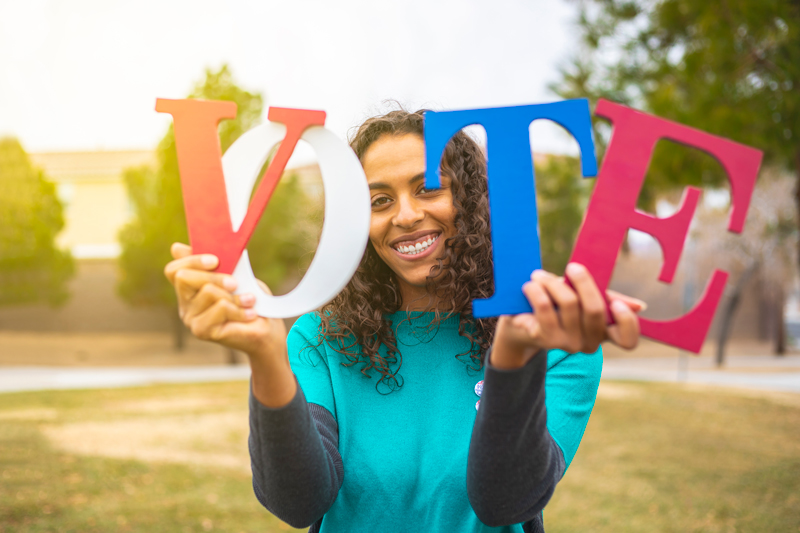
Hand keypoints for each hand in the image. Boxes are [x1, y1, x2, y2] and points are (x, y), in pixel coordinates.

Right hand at [163, 243, 286, 358]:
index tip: (216, 260)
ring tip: (249, 301)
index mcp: (189, 287)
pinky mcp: (201, 331)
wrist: (266, 327)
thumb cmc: (249, 298)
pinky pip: (220, 308)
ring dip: (234, 295)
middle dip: (214, 276)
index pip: (173, 270)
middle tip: (235, 283)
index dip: (192, 260)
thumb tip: (176, 247)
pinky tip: (250, 313)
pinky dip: (239, 309)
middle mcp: (184, 303)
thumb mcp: (233, 273)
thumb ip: (211, 261)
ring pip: (208, 292)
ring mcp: (190, 318)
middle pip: (184, 277)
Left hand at [491, 262, 641, 368]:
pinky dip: (536, 290)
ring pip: (568, 303)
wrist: (519, 321)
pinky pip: (544, 307)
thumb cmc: (555, 304)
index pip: (628, 340)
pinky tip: (530, 286)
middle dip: (583, 281)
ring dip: (552, 282)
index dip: (627, 322)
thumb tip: (639, 306)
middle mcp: (589, 342)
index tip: (617, 303)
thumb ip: (606, 298)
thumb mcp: (582, 298)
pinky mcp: (544, 339)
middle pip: (595, 309)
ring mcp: (567, 344)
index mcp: (603, 331)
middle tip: (571, 266)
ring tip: (539, 275)